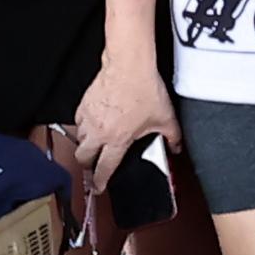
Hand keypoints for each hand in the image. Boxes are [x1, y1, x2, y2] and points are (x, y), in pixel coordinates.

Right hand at [72, 50, 179, 189]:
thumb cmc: (144, 89)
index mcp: (117, 140)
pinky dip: (83, 125)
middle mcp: (99, 131)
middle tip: (93, 166)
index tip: (98, 188)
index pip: (104, 168)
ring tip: (94, 145)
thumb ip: (172, 136)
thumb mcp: (165, 118)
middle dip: (87, 166)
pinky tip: (93, 123)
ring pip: (79, 139)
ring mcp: (88, 117)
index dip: (100, 181)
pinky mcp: (83, 103)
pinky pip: (78, 121)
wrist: (128, 66)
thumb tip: (177, 146)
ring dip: (85, 145)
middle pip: (83, 158)